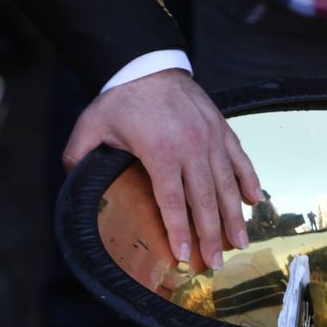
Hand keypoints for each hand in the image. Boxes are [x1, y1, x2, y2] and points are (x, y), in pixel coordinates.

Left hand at [62, 69, 262, 268]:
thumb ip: (79, 156)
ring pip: (228, 184)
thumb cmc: (121, 98)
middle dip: (212, 235)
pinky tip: (255, 201)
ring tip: (240, 242)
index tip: (186, 256)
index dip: (180, 231)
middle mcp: (192, 147)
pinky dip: (250, 180)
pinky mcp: (222, 129)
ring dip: (234, 217)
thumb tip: (70, 181)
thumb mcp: (92, 126)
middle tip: (216, 263)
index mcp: (161, 152)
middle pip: (205, 200)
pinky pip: (240, 159)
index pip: (173, 202)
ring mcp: (211, 138)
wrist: (148, 64)